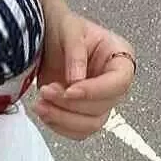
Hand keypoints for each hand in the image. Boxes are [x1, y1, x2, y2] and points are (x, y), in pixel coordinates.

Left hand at [33, 11, 135, 140]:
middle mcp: (114, 84)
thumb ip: (75, 52)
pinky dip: (59, 126)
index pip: (119, 82)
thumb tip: (77, 80)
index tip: (69, 90)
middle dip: (71, 104)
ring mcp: (100, 102)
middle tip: (46, 91)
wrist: (45, 39)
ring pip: (91, 125)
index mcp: (120, 60)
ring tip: (40, 104)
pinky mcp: (83, 114)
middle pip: (103, 107)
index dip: (95, 90)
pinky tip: (44, 111)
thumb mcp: (69, 29)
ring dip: (63, 119)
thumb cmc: (62, 28)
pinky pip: (77, 132)